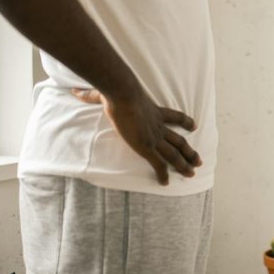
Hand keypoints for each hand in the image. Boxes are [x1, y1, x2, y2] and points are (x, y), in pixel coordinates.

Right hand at [72, 87, 201, 185]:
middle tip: (198, 161)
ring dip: (184, 164)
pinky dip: (163, 173)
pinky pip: (158, 163)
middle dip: (189, 152)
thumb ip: (93, 95)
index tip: (194, 126)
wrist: (123, 94)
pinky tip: (166, 182)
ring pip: (174, 154)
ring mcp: (154, 137)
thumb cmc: (117, 91)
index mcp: (154, 112)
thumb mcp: (108, 93)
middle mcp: (158, 126)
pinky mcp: (147, 146)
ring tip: (192, 174)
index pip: (175, 117)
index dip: (185, 122)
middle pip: (179, 141)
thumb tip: (75, 90)